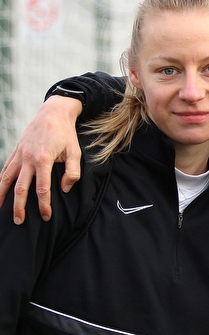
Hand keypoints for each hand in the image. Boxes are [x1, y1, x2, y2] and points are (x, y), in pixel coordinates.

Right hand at [0, 96, 82, 223]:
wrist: (53, 114)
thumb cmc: (66, 134)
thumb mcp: (76, 152)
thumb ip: (72, 172)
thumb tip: (64, 190)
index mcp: (43, 160)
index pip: (42, 189)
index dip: (44, 205)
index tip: (46, 217)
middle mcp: (27, 158)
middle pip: (20, 188)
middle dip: (19, 207)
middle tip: (19, 221)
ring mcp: (19, 155)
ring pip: (6, 179)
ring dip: (2, 195)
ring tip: (0, 210)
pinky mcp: (15, 152)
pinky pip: (5, 169)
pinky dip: (1, 182)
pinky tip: (0, 192)